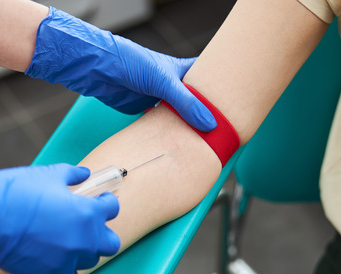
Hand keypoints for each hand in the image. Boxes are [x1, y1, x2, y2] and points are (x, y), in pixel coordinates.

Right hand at [0, 164, 120, 273]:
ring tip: (67, 239)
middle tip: (88, 225)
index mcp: (87, 213)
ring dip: (84, 249)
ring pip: (90, 260)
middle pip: (110, 243)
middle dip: (102, 233)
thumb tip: (85, 174)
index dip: (105, 202)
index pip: (112, 209)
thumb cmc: (14, 193)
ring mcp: (69, 261)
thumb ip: (72, 175)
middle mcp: (84, 240)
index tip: (98, 200)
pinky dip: (67, 268)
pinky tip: (57, 257)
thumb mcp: (47, 176)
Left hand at [25, 7, 215, 130]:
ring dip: (191, 128)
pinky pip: (166, 125)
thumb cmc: (129, 62)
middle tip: (228, 130)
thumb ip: (186, 103)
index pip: (210, 78)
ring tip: (209, 142)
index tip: (242, 102)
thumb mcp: (162, 80)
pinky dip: (173, 135)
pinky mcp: (147, 111)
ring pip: (182, 116)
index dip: (226, 89)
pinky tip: (183, 145)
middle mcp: (174, 85)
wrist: (98, 69)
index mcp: (183, 70)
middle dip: (210, 115)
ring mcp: (161, 99)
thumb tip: (210, 124)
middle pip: (198, 102)